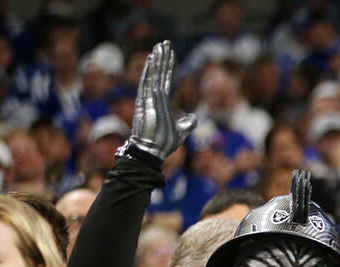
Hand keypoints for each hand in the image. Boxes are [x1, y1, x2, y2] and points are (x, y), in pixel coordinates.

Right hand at [125, 41, 195, 160]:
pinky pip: (147, 82)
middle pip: (160, 74)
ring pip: (154, 75)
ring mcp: (150, 99)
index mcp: (162, 103)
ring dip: (158, 60)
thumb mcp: (180, 132)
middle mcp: (155, 98)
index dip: (168, 67)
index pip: (166, 80)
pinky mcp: (145, 102)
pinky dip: (150, 70)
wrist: (151, 151)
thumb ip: (187, 123)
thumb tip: (194, 117)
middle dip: (163, 59)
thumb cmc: (163, 143)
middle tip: (165, 43)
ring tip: (160, 45)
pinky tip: (152, 59)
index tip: (170, 54)